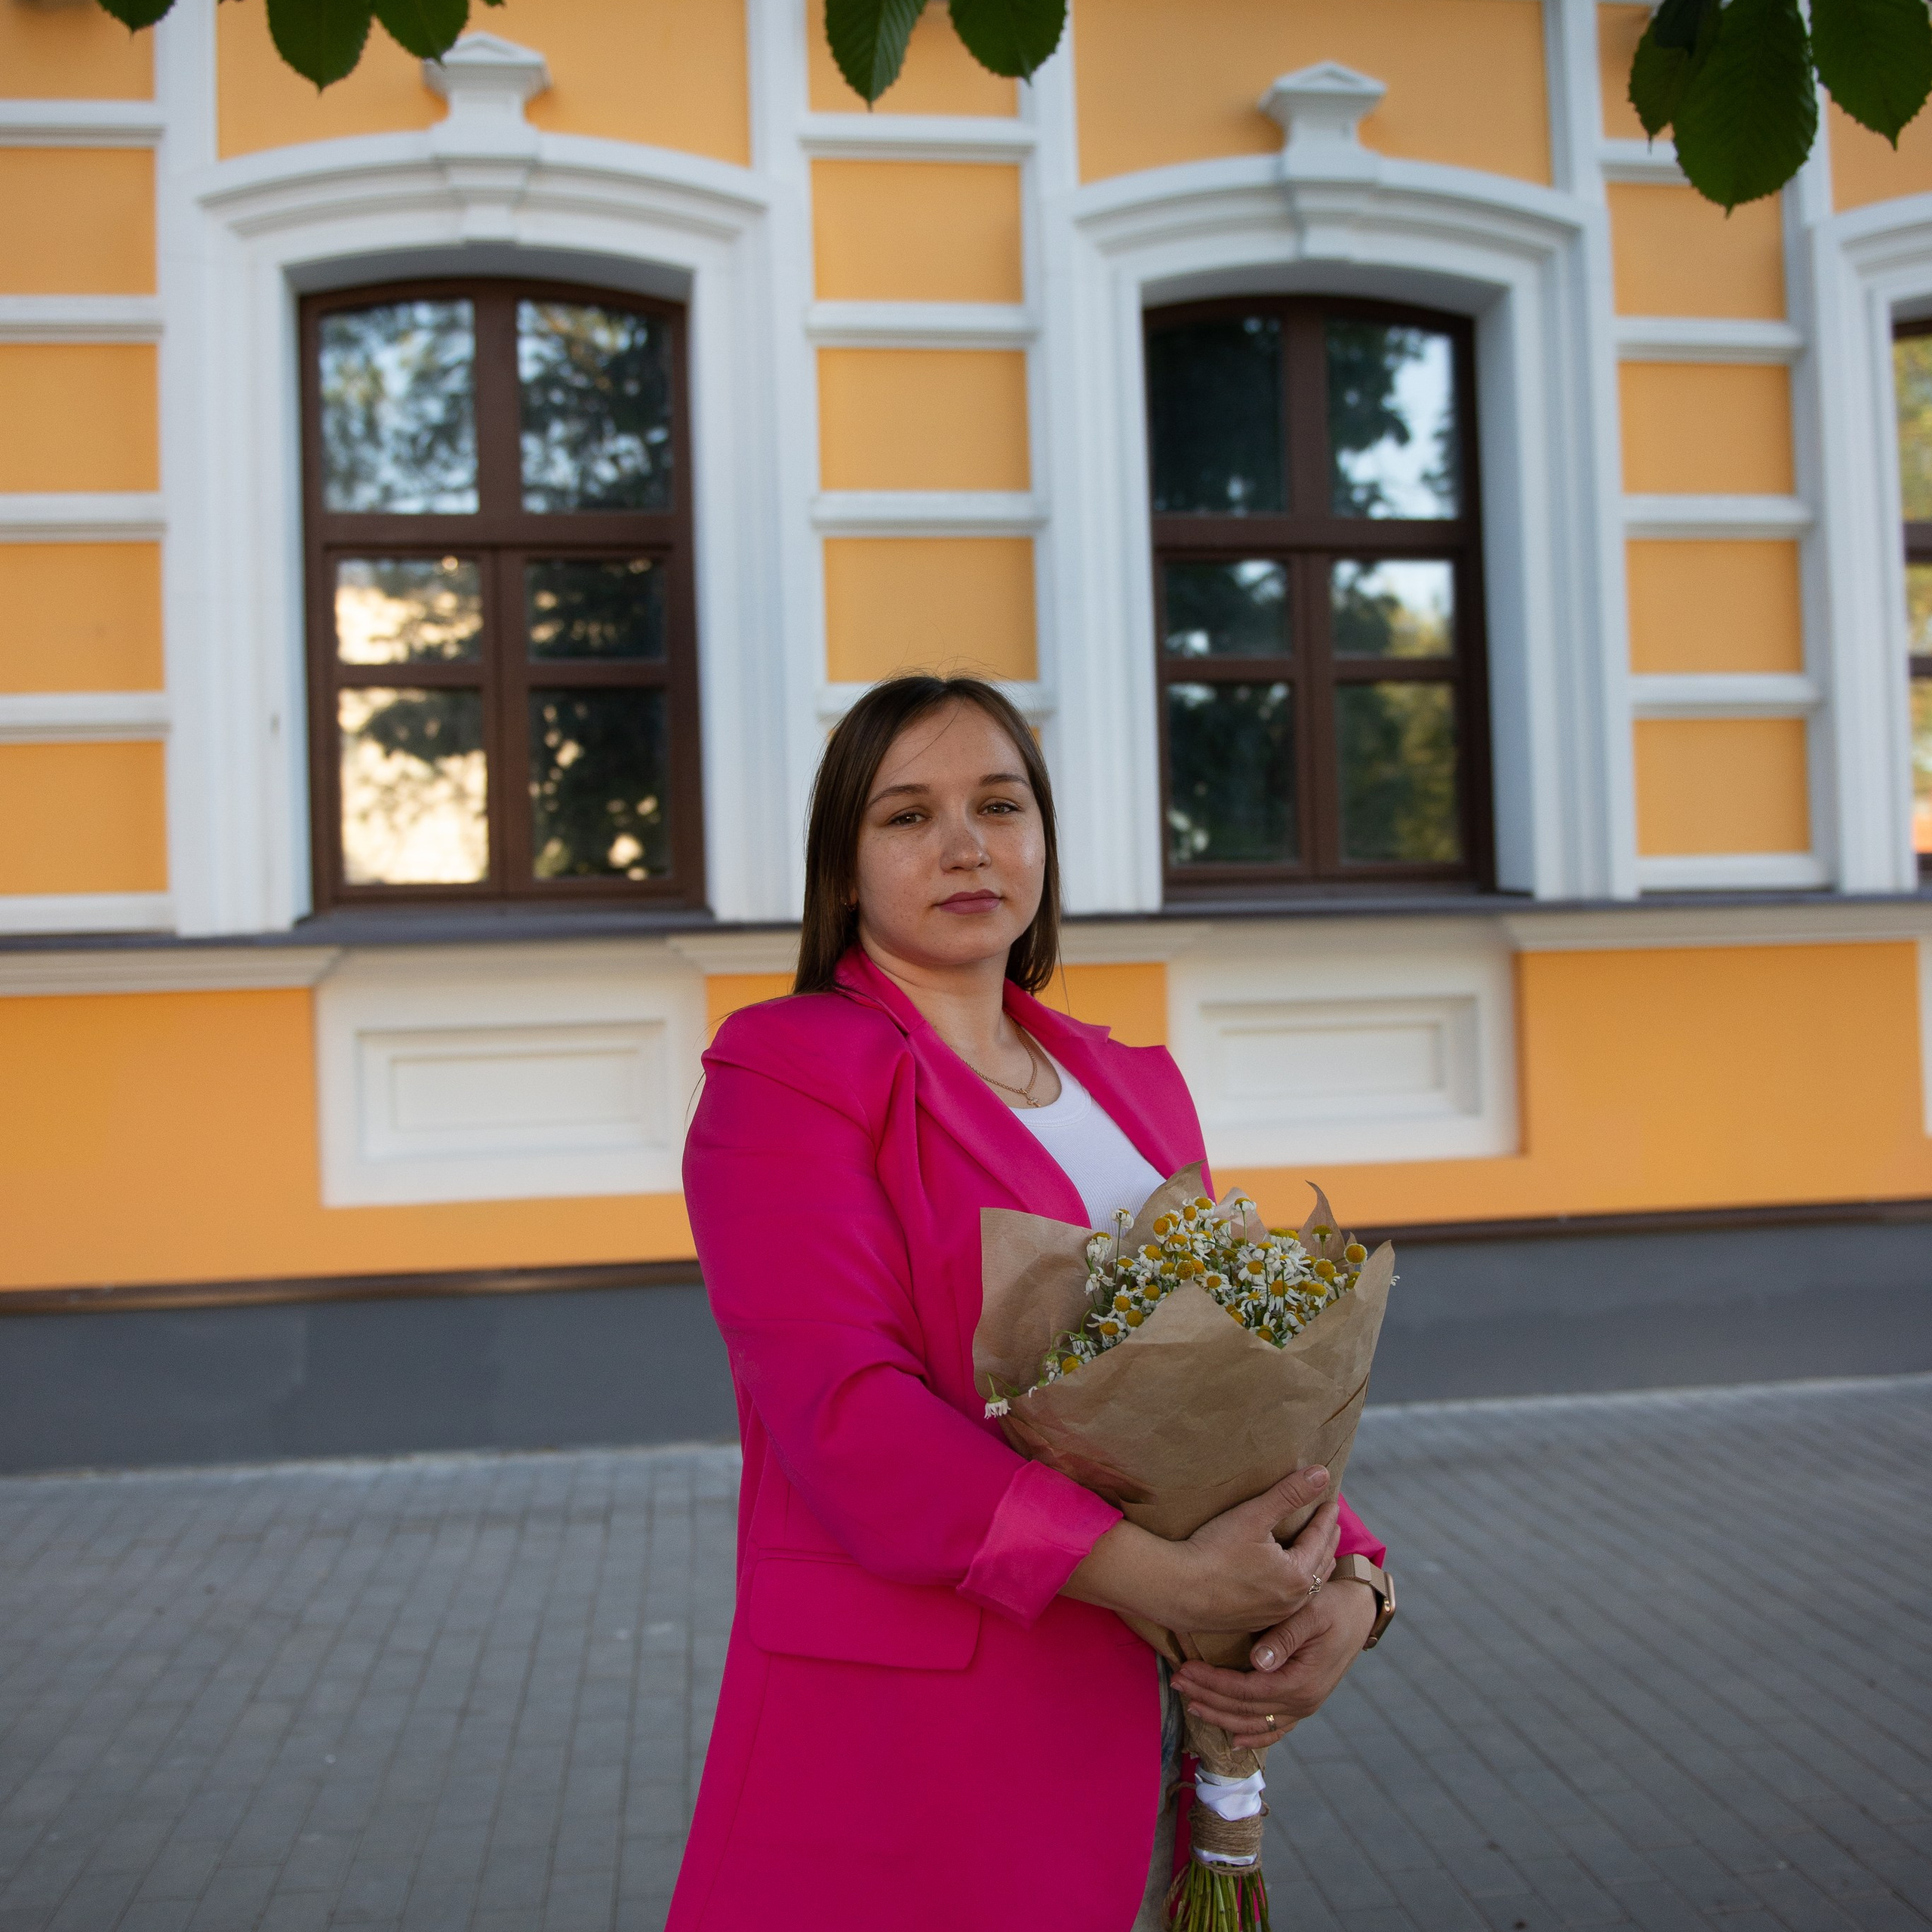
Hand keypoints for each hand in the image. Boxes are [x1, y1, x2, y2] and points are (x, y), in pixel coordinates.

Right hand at [1171, 1465, 1338, 1633]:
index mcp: (1298, 1575)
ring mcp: (1274, 1615)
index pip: (1319, 1540)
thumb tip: (1321, 1474)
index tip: (1332, 1504)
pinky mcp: (1256, 1623)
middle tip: (1331, 1527)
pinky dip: (1297, 1587)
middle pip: (1319, 1567)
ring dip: (1315, 1568)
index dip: (1325, 1519)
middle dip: (1326, 1543)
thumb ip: (1289, 1494)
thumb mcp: (1254, 1516)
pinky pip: (1288, 1603)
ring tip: (1317, 1554)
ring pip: (1307, 1590)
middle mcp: (1292, 1601)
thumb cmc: (1215, 1551)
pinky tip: (1287, 1583)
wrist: (1178, 1590)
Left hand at [1171, 1574, 1378, 1751]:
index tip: (1185, 1670)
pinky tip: (1233, 1738)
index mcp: (1302, 1682)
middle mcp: (1303, 1702)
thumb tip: (1259, 1662)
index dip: (1213, 1683)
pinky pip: (1275, 1727)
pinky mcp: (1304, 1702)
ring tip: (1191, 1704)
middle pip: (1245, 1710)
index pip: (1246, 1690)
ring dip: (1221, 1717)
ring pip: (1256, 1724)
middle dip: (1208, 1698)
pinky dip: (1253, 1735)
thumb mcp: (1311, 1612)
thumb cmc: (1332, 1604)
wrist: (1359, 1610)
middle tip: (1176, 1683)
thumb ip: (1285, 1637)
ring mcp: (1305, 1706)